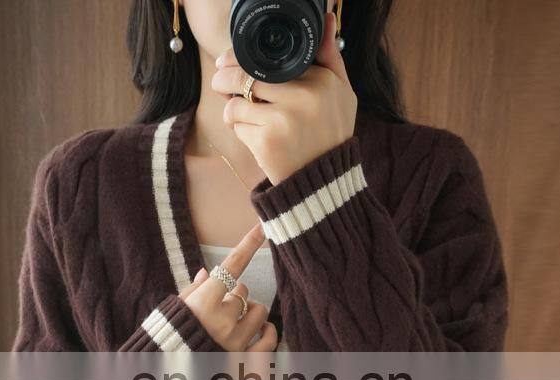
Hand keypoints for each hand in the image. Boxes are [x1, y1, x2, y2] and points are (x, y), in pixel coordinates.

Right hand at [179, 222, 277, 351]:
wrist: (167, 379)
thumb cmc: (168, 340)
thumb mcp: (174, 311)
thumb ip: (194, 291)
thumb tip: (206, 272)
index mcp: (203, 303)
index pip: (231, 266)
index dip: (248, 244)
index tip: (263, 226)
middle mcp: (222, 321)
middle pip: (243, 290)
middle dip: (234, 293)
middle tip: (222, 304)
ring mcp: (236, 342)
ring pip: (258, 311)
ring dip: (250, 311)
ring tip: (237, 319)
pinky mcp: (246, 360)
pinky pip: (269, 338)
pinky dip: (267, 332)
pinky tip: (261, 330)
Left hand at [211, 11, 357, 184]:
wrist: (327, 182)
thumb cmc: (333, 133)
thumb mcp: (341, 92)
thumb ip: (329, 56)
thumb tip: (327, 18)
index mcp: (318, 79)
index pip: (267, 59)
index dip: (241, 58)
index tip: (229, 61)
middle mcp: (301, 97)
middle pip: (244, 76)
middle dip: (224, 79)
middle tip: (218, 82)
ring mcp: (282, 120)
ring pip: (236, 103)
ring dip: (232, 110)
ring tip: (240, 115)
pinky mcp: (267, 142)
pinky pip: (238, 127)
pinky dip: (240, 131)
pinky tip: (254, 137)